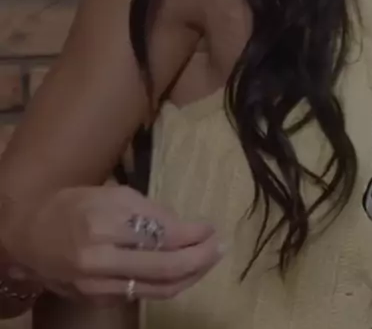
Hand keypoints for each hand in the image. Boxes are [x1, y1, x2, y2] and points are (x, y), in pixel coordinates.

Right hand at [4, 185, 224, 305]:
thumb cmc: (73, 204)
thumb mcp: (112, 194)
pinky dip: (167, 285)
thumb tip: (184, 228)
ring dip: (190, 276)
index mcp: (106, 221)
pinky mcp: (97, 298)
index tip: (211, 227)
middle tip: (220, 247)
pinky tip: (182, 273)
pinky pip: (141, 294)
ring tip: (209, 261)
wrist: (29, 233)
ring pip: (157, 288)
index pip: (162, 234)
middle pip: (165, 267)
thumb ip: (147, 211)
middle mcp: (102, 256)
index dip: (193, 234)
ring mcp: (99, 283)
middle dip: (200, 258)